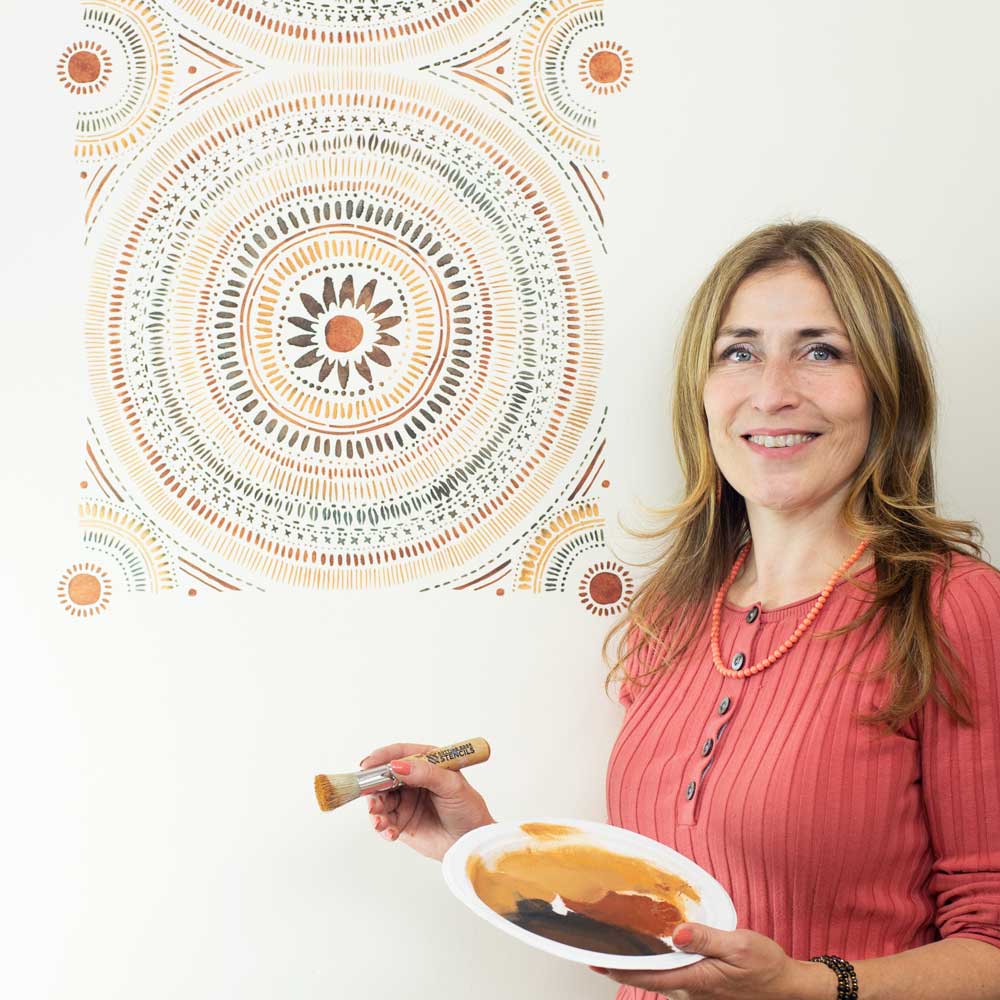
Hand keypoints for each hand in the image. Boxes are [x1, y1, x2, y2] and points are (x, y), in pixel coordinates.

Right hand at [361, 742, 495, 861]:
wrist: (472, 842)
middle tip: (372, 799)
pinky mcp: (401, 822)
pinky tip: (390, 833)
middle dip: (373, 787)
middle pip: (383, 777)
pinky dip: (382, 827)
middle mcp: (412, 779)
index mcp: (426, 763)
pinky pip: (384, 822)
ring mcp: (405, 801)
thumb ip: (425, 774)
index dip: (382, 757)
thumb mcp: (451, 786)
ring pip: (380, 800)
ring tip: (380, 821)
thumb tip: (397, 766)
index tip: (368, 765)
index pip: (400, 754)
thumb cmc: (468, 809)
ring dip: (376, 810)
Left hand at [589, 923, 823, 999]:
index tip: (595, 960)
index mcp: (696, 980)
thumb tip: (675, 933)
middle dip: (622, 963)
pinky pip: (672, 977)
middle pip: (649, 977)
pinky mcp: (703, 988)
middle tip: (598, 944)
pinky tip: (651, 947)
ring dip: (639, 962)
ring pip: (659, 978)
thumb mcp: (738, 946)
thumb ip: (705, 939)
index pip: (649, 975)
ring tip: (617, 942)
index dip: (619, 968)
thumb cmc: (766, 966)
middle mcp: (692, 991)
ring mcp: (697, 992)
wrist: (789, 988)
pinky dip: (657, 963)